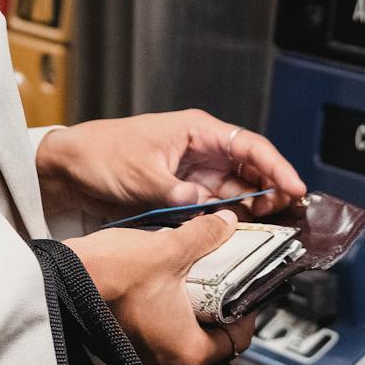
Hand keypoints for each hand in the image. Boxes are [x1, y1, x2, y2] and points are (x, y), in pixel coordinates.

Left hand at [36, 109, 307, 221]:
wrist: (69, 170)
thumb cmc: (102, 155)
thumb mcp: (141, 175)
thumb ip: (176, 192)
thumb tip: (205, 206)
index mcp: (198, 131)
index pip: (249, 145)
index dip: (277, 166)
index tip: (296, 188)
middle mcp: (202, 151)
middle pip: (250, 170)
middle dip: (273, 190)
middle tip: (292, 216)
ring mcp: (194, 174)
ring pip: (237, 192)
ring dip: (255, 208)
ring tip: (276, 228)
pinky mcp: (183, 196)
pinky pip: (215, 208)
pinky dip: (230, 220)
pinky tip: (244, 233)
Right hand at [67, 212, 258, 364]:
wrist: (61, 278)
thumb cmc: (110, 275)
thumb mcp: (169, 249)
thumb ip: (205, 236)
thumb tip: (225, 224)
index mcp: (187, 352)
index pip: (236, 342)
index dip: (245, 314)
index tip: (244, 295)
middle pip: (211, 354)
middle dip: (216, 326)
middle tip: (217, 296)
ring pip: (183, 356)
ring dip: (189, 331)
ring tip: (189, 298)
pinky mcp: (125, 360)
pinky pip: (158, 354)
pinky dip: (165, 333)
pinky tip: (162, 304)